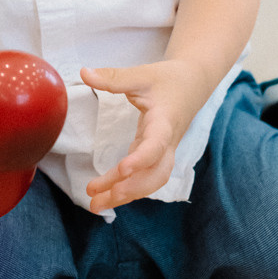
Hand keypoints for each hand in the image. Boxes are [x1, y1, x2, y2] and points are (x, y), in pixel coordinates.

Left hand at [80, 61, 200, 212]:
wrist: (193, 85)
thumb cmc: (168, 79)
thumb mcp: (141, 74)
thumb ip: (113, 77)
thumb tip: (84, 73)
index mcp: (165, 122)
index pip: (156, 146)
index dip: (140, 159)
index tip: (121, 170)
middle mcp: (167, 143)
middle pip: (154, 174)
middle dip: (128, 189)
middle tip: (97, 199)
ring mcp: (163, 152)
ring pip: (151, 181)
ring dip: (125, 195)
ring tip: (96, 205)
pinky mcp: (156, 155)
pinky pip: (145, 178)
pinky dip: (128, 188)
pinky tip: (107, 196)